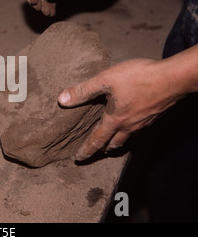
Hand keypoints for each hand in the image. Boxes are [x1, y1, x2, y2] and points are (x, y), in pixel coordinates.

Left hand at [57, 59, 183, 160]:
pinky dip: (131, 133)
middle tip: (95, 153)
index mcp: (115, 120)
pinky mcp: (155, 115)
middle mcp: (130, 126)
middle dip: (103, 150)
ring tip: (111, 143)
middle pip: (114, 143)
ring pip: (128, 138)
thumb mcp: (105, 79)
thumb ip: (84, 90)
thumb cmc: (139, 77)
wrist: (174, 78)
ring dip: (117, 142)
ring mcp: (144, 122)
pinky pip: (139, 130)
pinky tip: (131, 126)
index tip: (78, 159)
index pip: (97, 140)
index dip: (86, 150)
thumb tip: (62, 100)